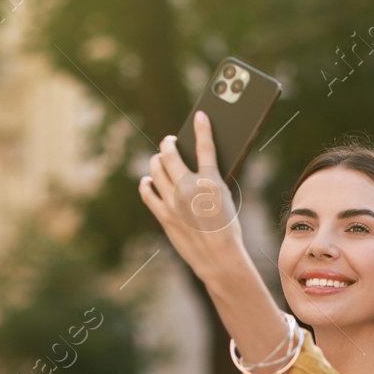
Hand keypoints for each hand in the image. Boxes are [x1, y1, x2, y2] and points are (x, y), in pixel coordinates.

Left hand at [138, 111, 242, 280]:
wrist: (218, 257)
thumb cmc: (227, 229)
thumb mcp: (225, 198)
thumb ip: (211, 179)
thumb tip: (197, 164)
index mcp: (211, 181)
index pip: (206, 146)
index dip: (202, 128)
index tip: (200, 116)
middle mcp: (189, 187)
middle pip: (170, 154)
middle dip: (168, 143)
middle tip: (170, 141)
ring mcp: (172, 201)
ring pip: (155, 169)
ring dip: (156, 160)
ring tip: (159, 158)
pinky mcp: (162, 214)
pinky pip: (146, 191)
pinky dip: (146, 183)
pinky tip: (149, 180)